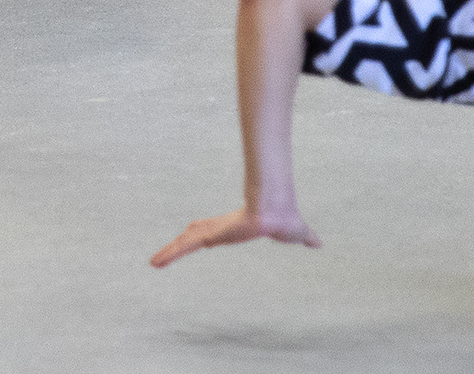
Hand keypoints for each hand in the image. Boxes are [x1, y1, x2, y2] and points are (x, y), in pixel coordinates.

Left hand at [150, 202, 320, 267]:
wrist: (277, 211)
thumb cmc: (285, 218)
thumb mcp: (296, 234)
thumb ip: (304, 237)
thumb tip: (319, 243)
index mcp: (237, 226)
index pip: (217, 231)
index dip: (208, 235)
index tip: (199, 238)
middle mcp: (222, 227)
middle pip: (198, 235)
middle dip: (183, 243)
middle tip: (167, 253)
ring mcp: (214, 230)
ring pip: (187, 242)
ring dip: (170, 253)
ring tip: (154, 262)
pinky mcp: (209, 234)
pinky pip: (184, 246)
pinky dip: (170, 254)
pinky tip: (156, 262)